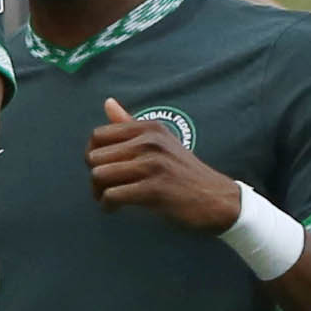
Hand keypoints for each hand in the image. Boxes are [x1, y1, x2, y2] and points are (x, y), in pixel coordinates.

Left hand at [85, 99, 245, 231]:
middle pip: (94, 157)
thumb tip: (107, 102)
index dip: (93, 154)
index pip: (98, 135)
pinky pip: (112, 195)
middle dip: (94, 177)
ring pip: (99, 175)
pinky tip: (115, 208)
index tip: (103, 168)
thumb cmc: (185, 172)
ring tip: (110, 199)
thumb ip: (131, 124)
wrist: (217, 199)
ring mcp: (153, 165)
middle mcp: (150, 142)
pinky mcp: (154, 190)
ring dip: (98, 192)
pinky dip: (107, 205)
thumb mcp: (162, 141)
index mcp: (150, 129)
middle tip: (105, 188)